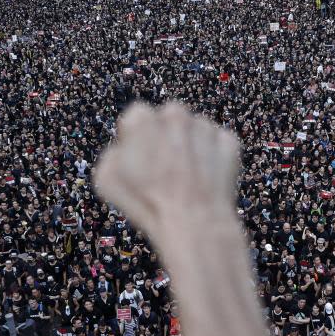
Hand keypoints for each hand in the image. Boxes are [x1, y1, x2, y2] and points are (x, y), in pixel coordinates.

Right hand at [94, 102, 239, 239]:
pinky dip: (213, 157)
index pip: (137, 118)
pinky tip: (205, 179)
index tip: (139, 157)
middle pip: (168, 119)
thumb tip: (122, 148)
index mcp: (142, 118)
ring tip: (186, 177)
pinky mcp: (228, 141)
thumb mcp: (106, 178)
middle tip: (165, 167)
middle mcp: (175, 114)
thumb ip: (112, 153)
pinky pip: (217, 144)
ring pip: (195, 130)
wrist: (193, 221)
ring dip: (190, 146)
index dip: (136, 138)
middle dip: (165, 137)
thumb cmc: (147, 202)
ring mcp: (205, 127)